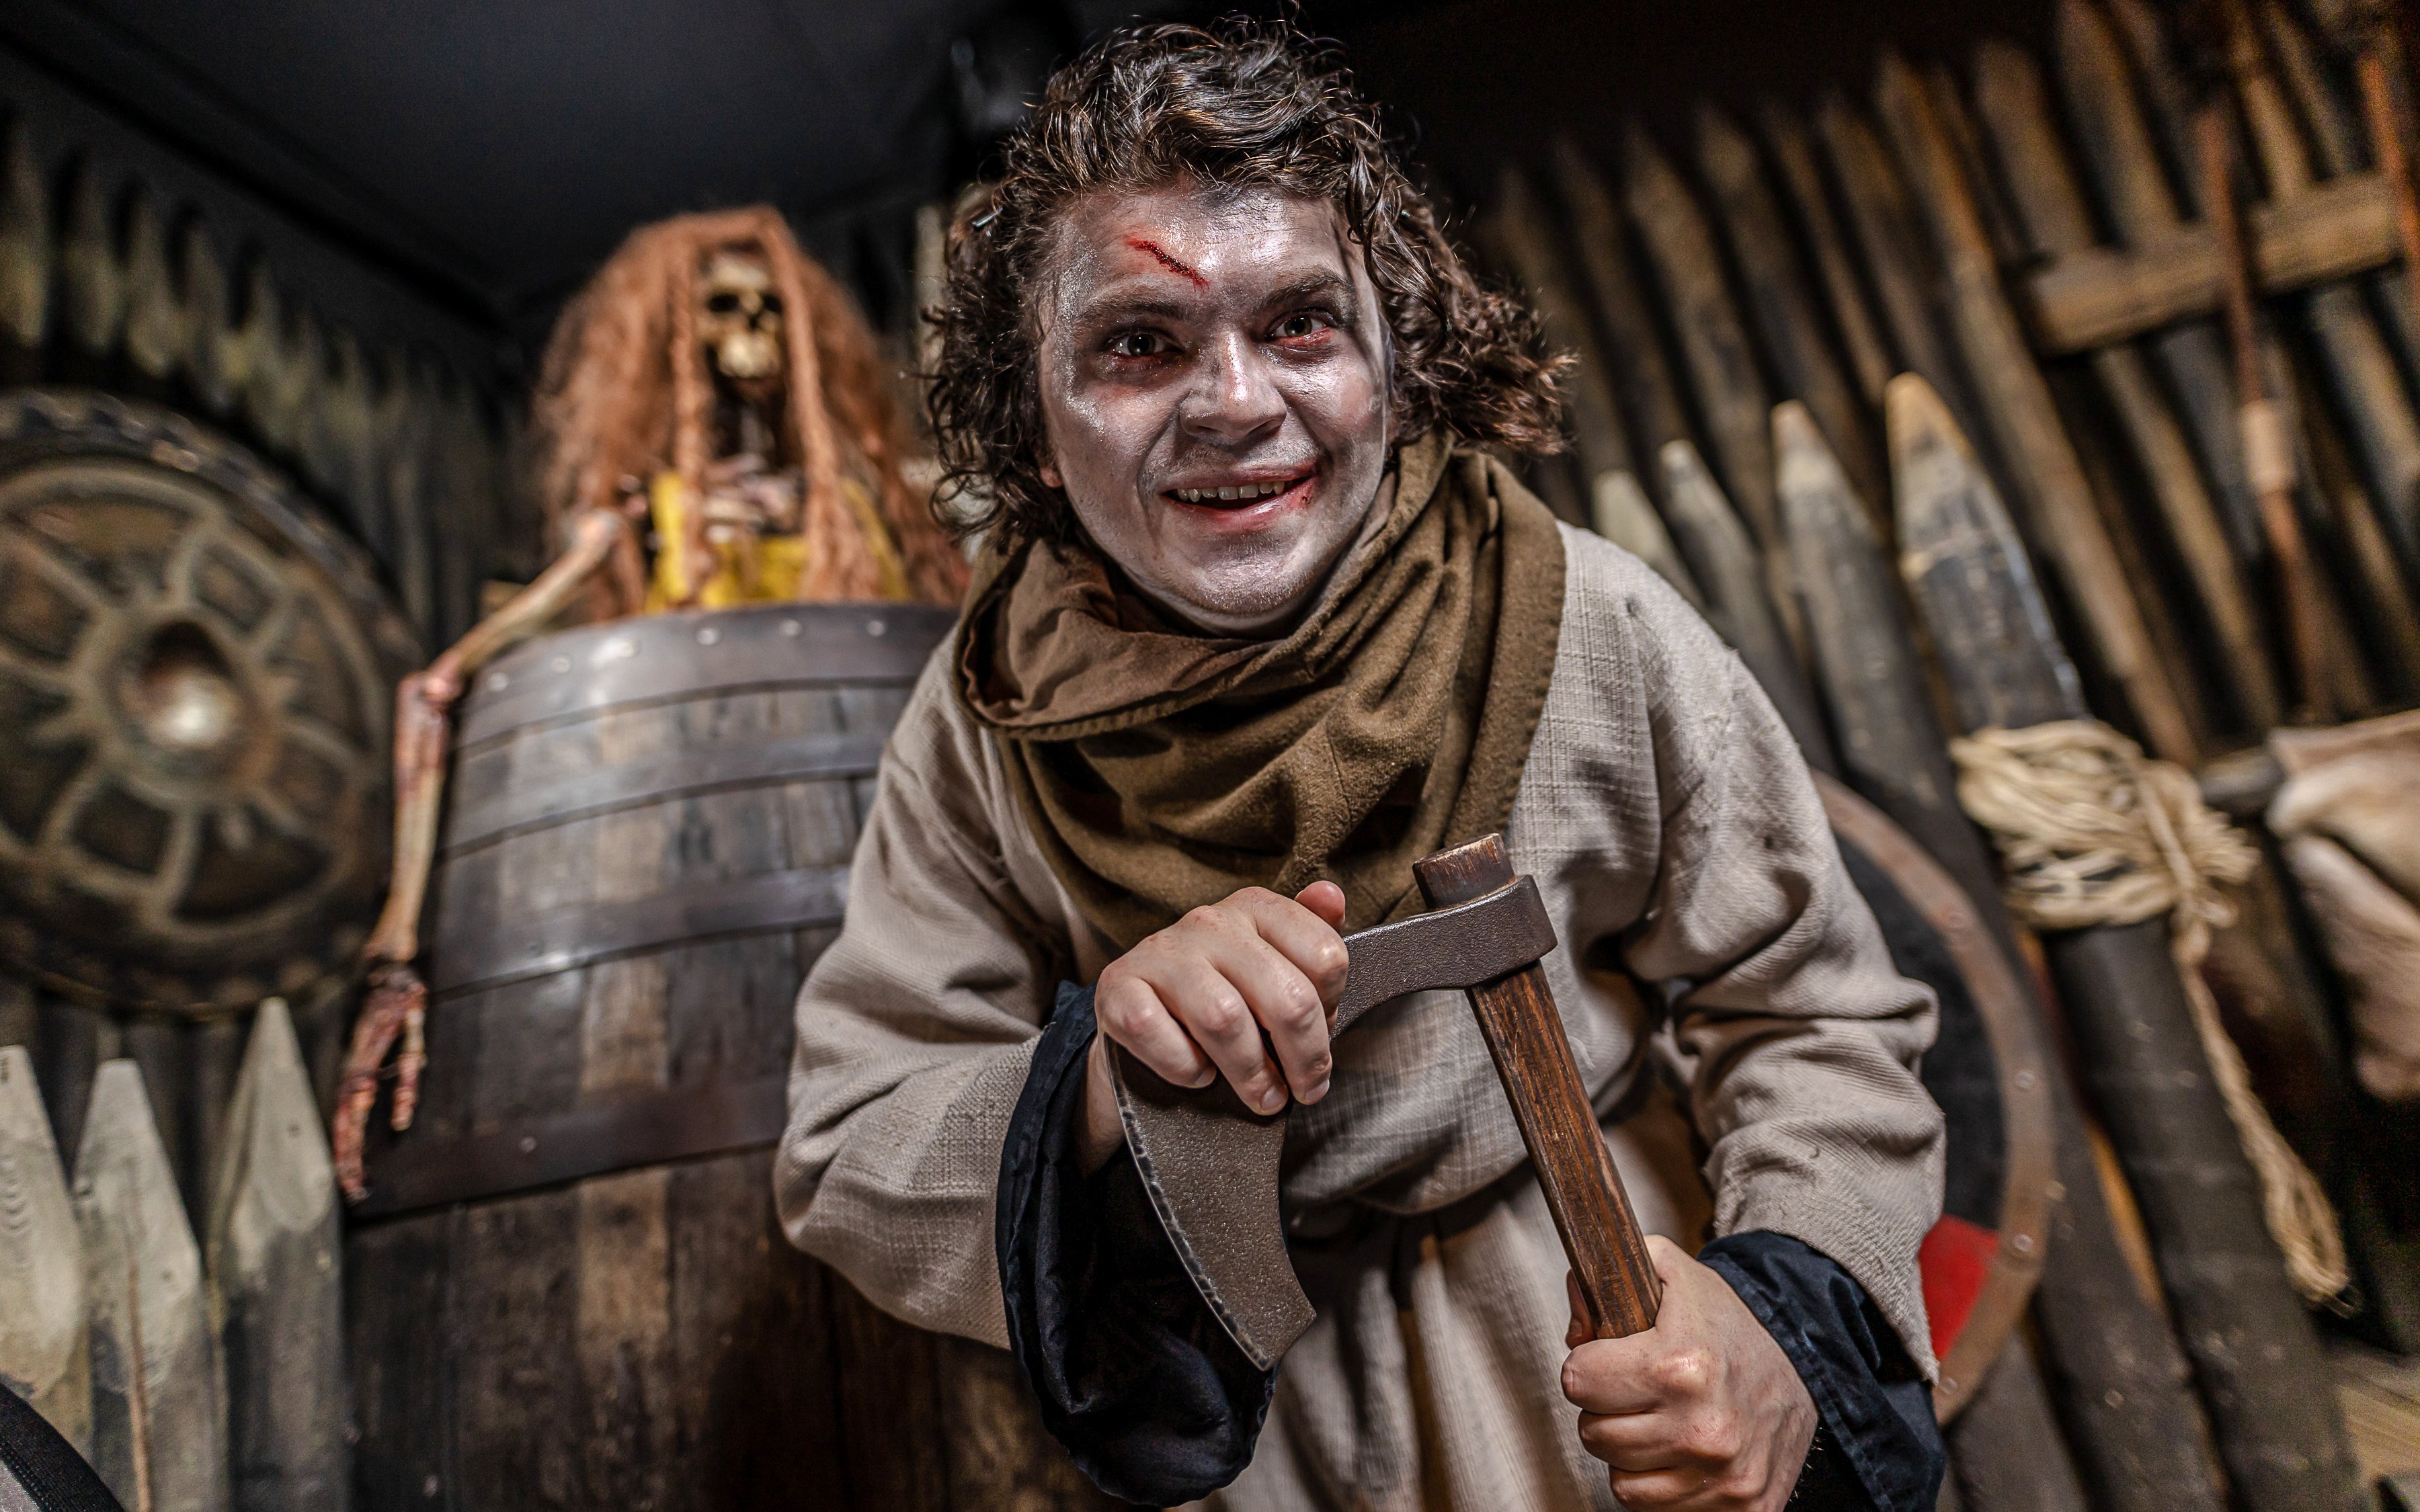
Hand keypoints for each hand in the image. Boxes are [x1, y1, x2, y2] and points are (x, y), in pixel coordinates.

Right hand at [1077, 881, 1348, 1171]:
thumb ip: (1311, 940)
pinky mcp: (1117, 986)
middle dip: (1306, 1057)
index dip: (1332, 1011)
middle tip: (1307, 1091)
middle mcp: (1209, 922)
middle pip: (1286, 998)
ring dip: (1251, 1073)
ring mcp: (1160, 951)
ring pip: (1225, 1020)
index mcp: (1255, 909)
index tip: (1321, 1038)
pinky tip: (1199, 1075)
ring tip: (1264, 1097)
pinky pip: (1159, 1034)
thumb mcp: (1272, 967)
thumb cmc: (1221, 994)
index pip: (1325, 958)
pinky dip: (1185, 1067)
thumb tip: (1331, 895)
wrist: (1139, 1016)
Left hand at [1561, 1237, 1816, 1510]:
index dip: (1587, 1366)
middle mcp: (1702, 1427)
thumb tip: (1574, 1326)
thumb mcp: (1671, 1272)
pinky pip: (1653, 1508)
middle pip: (1593, 1433)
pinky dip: (1656, 1483)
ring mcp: (1721, 1474)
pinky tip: (1676, 1451)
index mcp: (1679, 1365)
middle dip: (1604, 1409)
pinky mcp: (1739, 1508)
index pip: (1578, 1380)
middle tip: (1635, 1391)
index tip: (1608, 1360)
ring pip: (1619, 1479)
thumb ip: (1607, 1273)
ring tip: (1656, 1419)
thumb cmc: (1729, 1324)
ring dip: (1628, 1450)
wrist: (1806, 1366)